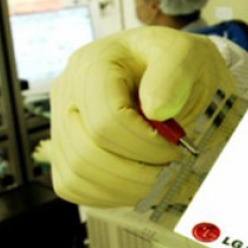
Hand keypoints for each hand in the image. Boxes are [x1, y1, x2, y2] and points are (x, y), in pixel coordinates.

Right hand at [49, 26, 236, 206]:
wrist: (172, 67)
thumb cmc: (176, 61)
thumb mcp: (186, 55)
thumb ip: (174, 75)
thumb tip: (156, 109)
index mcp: (93, 64)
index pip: (106, 121)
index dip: (145, 145)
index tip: (177, 147)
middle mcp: (68, 93)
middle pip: (86, 153)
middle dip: (138, 172)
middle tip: (174, 169)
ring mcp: (61, 122)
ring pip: (77, 175)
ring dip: (127, 187)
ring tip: (162, 177)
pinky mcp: (64, 150)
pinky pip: (74, 185)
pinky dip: (111, 193)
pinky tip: (140, 180)